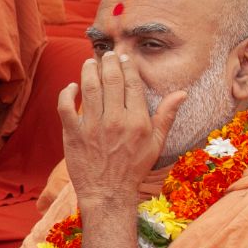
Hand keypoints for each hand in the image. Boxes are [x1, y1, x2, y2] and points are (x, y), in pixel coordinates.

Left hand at [57, 53, 182, 207]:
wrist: (108, 193)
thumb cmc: (133, 169)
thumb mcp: (156, 144)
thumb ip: (167, 116)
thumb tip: (182, 93)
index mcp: (138, 121)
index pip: (132, 84)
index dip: (128, 66)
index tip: (124, 57)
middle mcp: (116, 120)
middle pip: (111, 80)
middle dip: (108, 62)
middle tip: (106, 54)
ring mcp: (93, 127)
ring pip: (89, 88)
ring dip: (88, 70)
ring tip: (90, 62)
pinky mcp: (73, 134)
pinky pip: (66, 106)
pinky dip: (67, 93)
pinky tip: (72, 86)